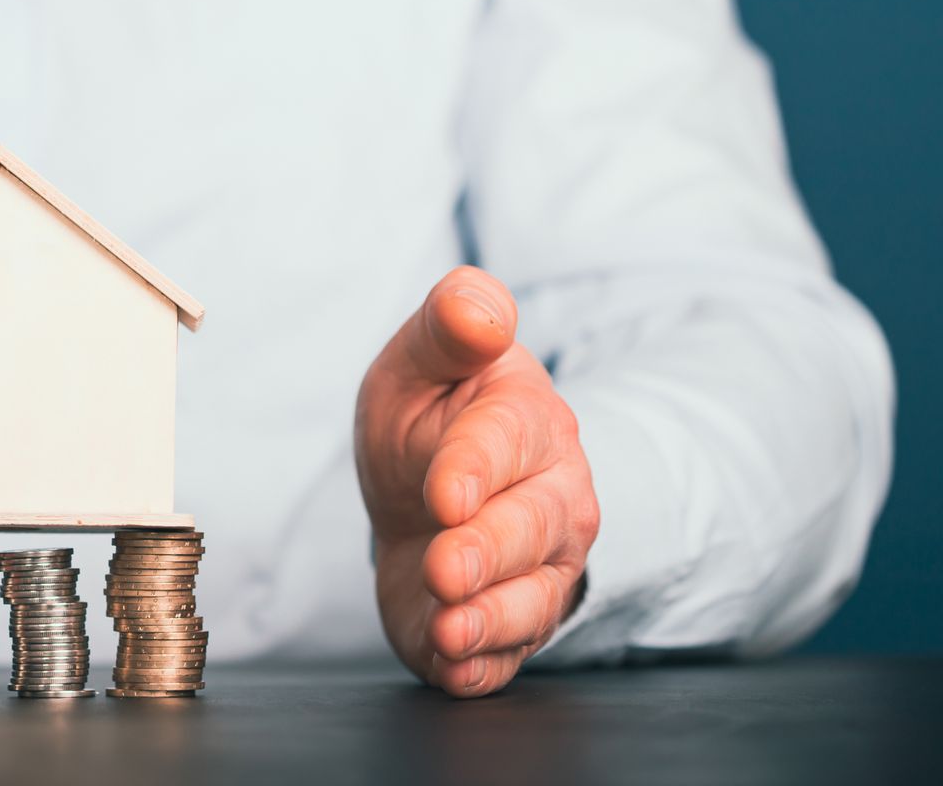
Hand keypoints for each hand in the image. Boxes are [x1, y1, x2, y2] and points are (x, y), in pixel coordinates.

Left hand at [354, 267, 597, 697]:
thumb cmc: (427, 420)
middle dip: (486, 553)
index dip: (474, 469)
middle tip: (444, 568)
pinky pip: (511, 653)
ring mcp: (542, 568)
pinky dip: (482, 666)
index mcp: (526, 421)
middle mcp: (552, 498)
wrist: (421, 499)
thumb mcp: (421, 360)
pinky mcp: (513, 624)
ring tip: (448, 628)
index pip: (506, 443)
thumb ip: (450, 326)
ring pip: (531, 599)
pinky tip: (455, 667)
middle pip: (530, 529)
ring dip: (488, 619)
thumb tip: (480, 306)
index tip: (443, 493)